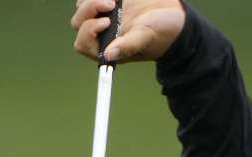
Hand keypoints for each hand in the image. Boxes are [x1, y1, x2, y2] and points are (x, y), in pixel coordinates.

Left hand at [71, 0, 185, 63]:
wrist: (173, 16)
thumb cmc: (160, 33)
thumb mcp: (145, 38)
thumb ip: (128, 46)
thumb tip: (109, 55)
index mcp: (104, 47)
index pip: (82, 42)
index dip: (88, 31)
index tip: (106, 22)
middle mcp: (99, 32)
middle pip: (78, 21)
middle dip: (89, 10)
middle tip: (110, 3)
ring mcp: (102, 15)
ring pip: (82, 5)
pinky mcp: (107, 2)